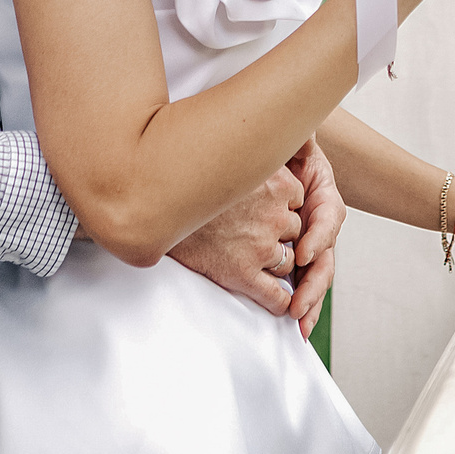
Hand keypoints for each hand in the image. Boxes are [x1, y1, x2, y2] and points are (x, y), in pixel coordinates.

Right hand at [167, 165, 304, 316]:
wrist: (156, 207)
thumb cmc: (192, 181)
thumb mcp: (234, 157)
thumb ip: (263, 154)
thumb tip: (299, 149)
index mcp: (278, 183)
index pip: (297, 198)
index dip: (281, 205)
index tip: (263, 206)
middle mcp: (274, 214)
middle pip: (294, 230)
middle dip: (279, 233)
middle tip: (253, 230)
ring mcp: (261, 246)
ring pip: (287, 262)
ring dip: (275, 263)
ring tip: (251, 257)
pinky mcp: (243, 274)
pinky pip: (275, 296)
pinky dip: (280, 303)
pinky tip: (279, 304)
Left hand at [284, 137, 345, 338]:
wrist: (266, 165)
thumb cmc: (280, 152)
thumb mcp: (291, 141)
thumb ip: (299, 140)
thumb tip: (302, 136)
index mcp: (322, 194)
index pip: (328, 218)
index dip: (319, 236)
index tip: (303, 253)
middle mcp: (319, 223)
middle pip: (325, 256)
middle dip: (314, 284)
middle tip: (298, 305)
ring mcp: (308, 242)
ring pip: (316, 275)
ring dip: (309, 302)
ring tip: (299, 323)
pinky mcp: (294, 257)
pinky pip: (300, 283)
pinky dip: (300, 305)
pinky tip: (294, 326)